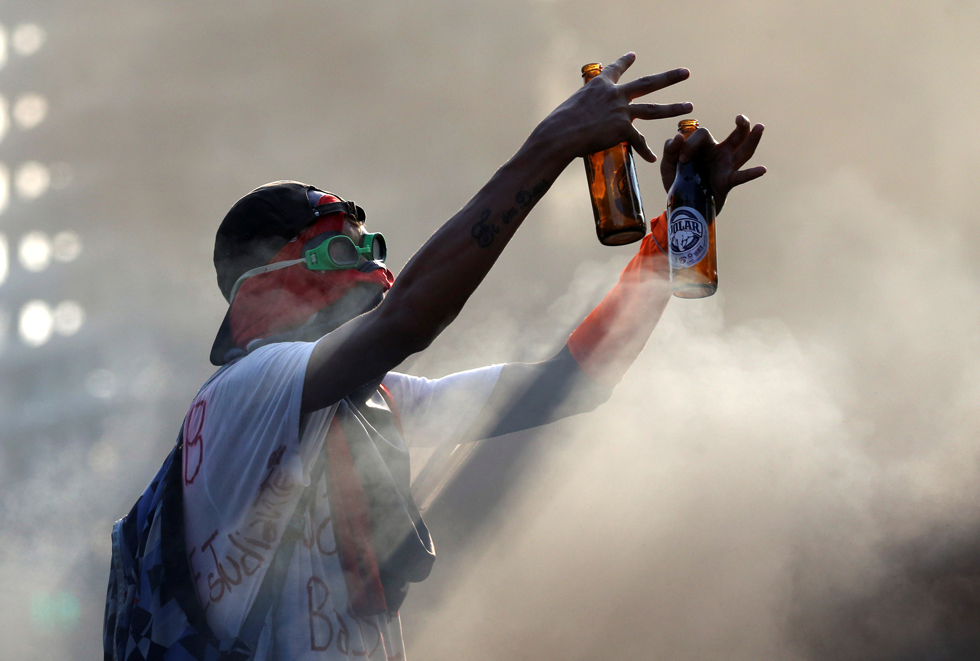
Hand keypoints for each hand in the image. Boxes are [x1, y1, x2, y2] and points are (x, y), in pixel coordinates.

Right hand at [533, 52, 691, 163]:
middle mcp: (615, 94)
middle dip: (669, 78)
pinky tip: (653, 159)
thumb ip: (582, 108)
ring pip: (653, 109)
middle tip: (685, 73)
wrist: (561, 134)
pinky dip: (645, 152)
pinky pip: (638, 142)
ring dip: (673, 107)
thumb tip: (577, 117)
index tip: (633, 55)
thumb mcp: (571, 106)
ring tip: (689, 106)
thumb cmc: (558, 124)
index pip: (616, 70)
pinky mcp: (622, 129)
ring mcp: (621, 111)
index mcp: (599, 85)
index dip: (625, 62)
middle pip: (648, 83)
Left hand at [660, 115, 765, 212]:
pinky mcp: (726, 183)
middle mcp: (719, 154)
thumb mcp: (668, 165)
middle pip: (735, 136)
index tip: (682, 159)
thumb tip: (678, 137)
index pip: (703, 134)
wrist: (682, 205)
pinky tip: (762, 169)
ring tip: (760, 127)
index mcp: (705, 146)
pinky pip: (740, 177)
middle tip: (740, 117)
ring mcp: (726, 167)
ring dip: (752, 140)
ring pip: (743, 152)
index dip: (691, 142)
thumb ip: (670, 150)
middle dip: (741, 126)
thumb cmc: (677, 181)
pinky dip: (751, 174)